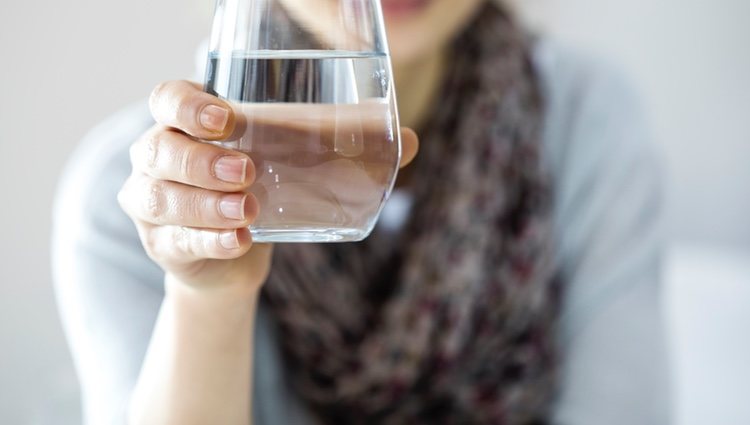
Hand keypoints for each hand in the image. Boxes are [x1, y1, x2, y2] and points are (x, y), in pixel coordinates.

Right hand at [118, 81, 418, 294]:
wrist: (231, 254)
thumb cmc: (259, 190)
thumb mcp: (290, 165)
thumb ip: (340, 150)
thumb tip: (409, 141)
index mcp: (186, 125)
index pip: (167, 100)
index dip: (188, 105)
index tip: (227, 119)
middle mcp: (158, 158)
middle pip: (158, 148)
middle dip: (201, 159)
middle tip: (247, 170)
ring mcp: (152, 203)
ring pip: (159, 197)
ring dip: (205, 204)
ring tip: (249, 209)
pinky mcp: (163, 244)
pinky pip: (176, 241)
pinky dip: (209, 241)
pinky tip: (239, 241)